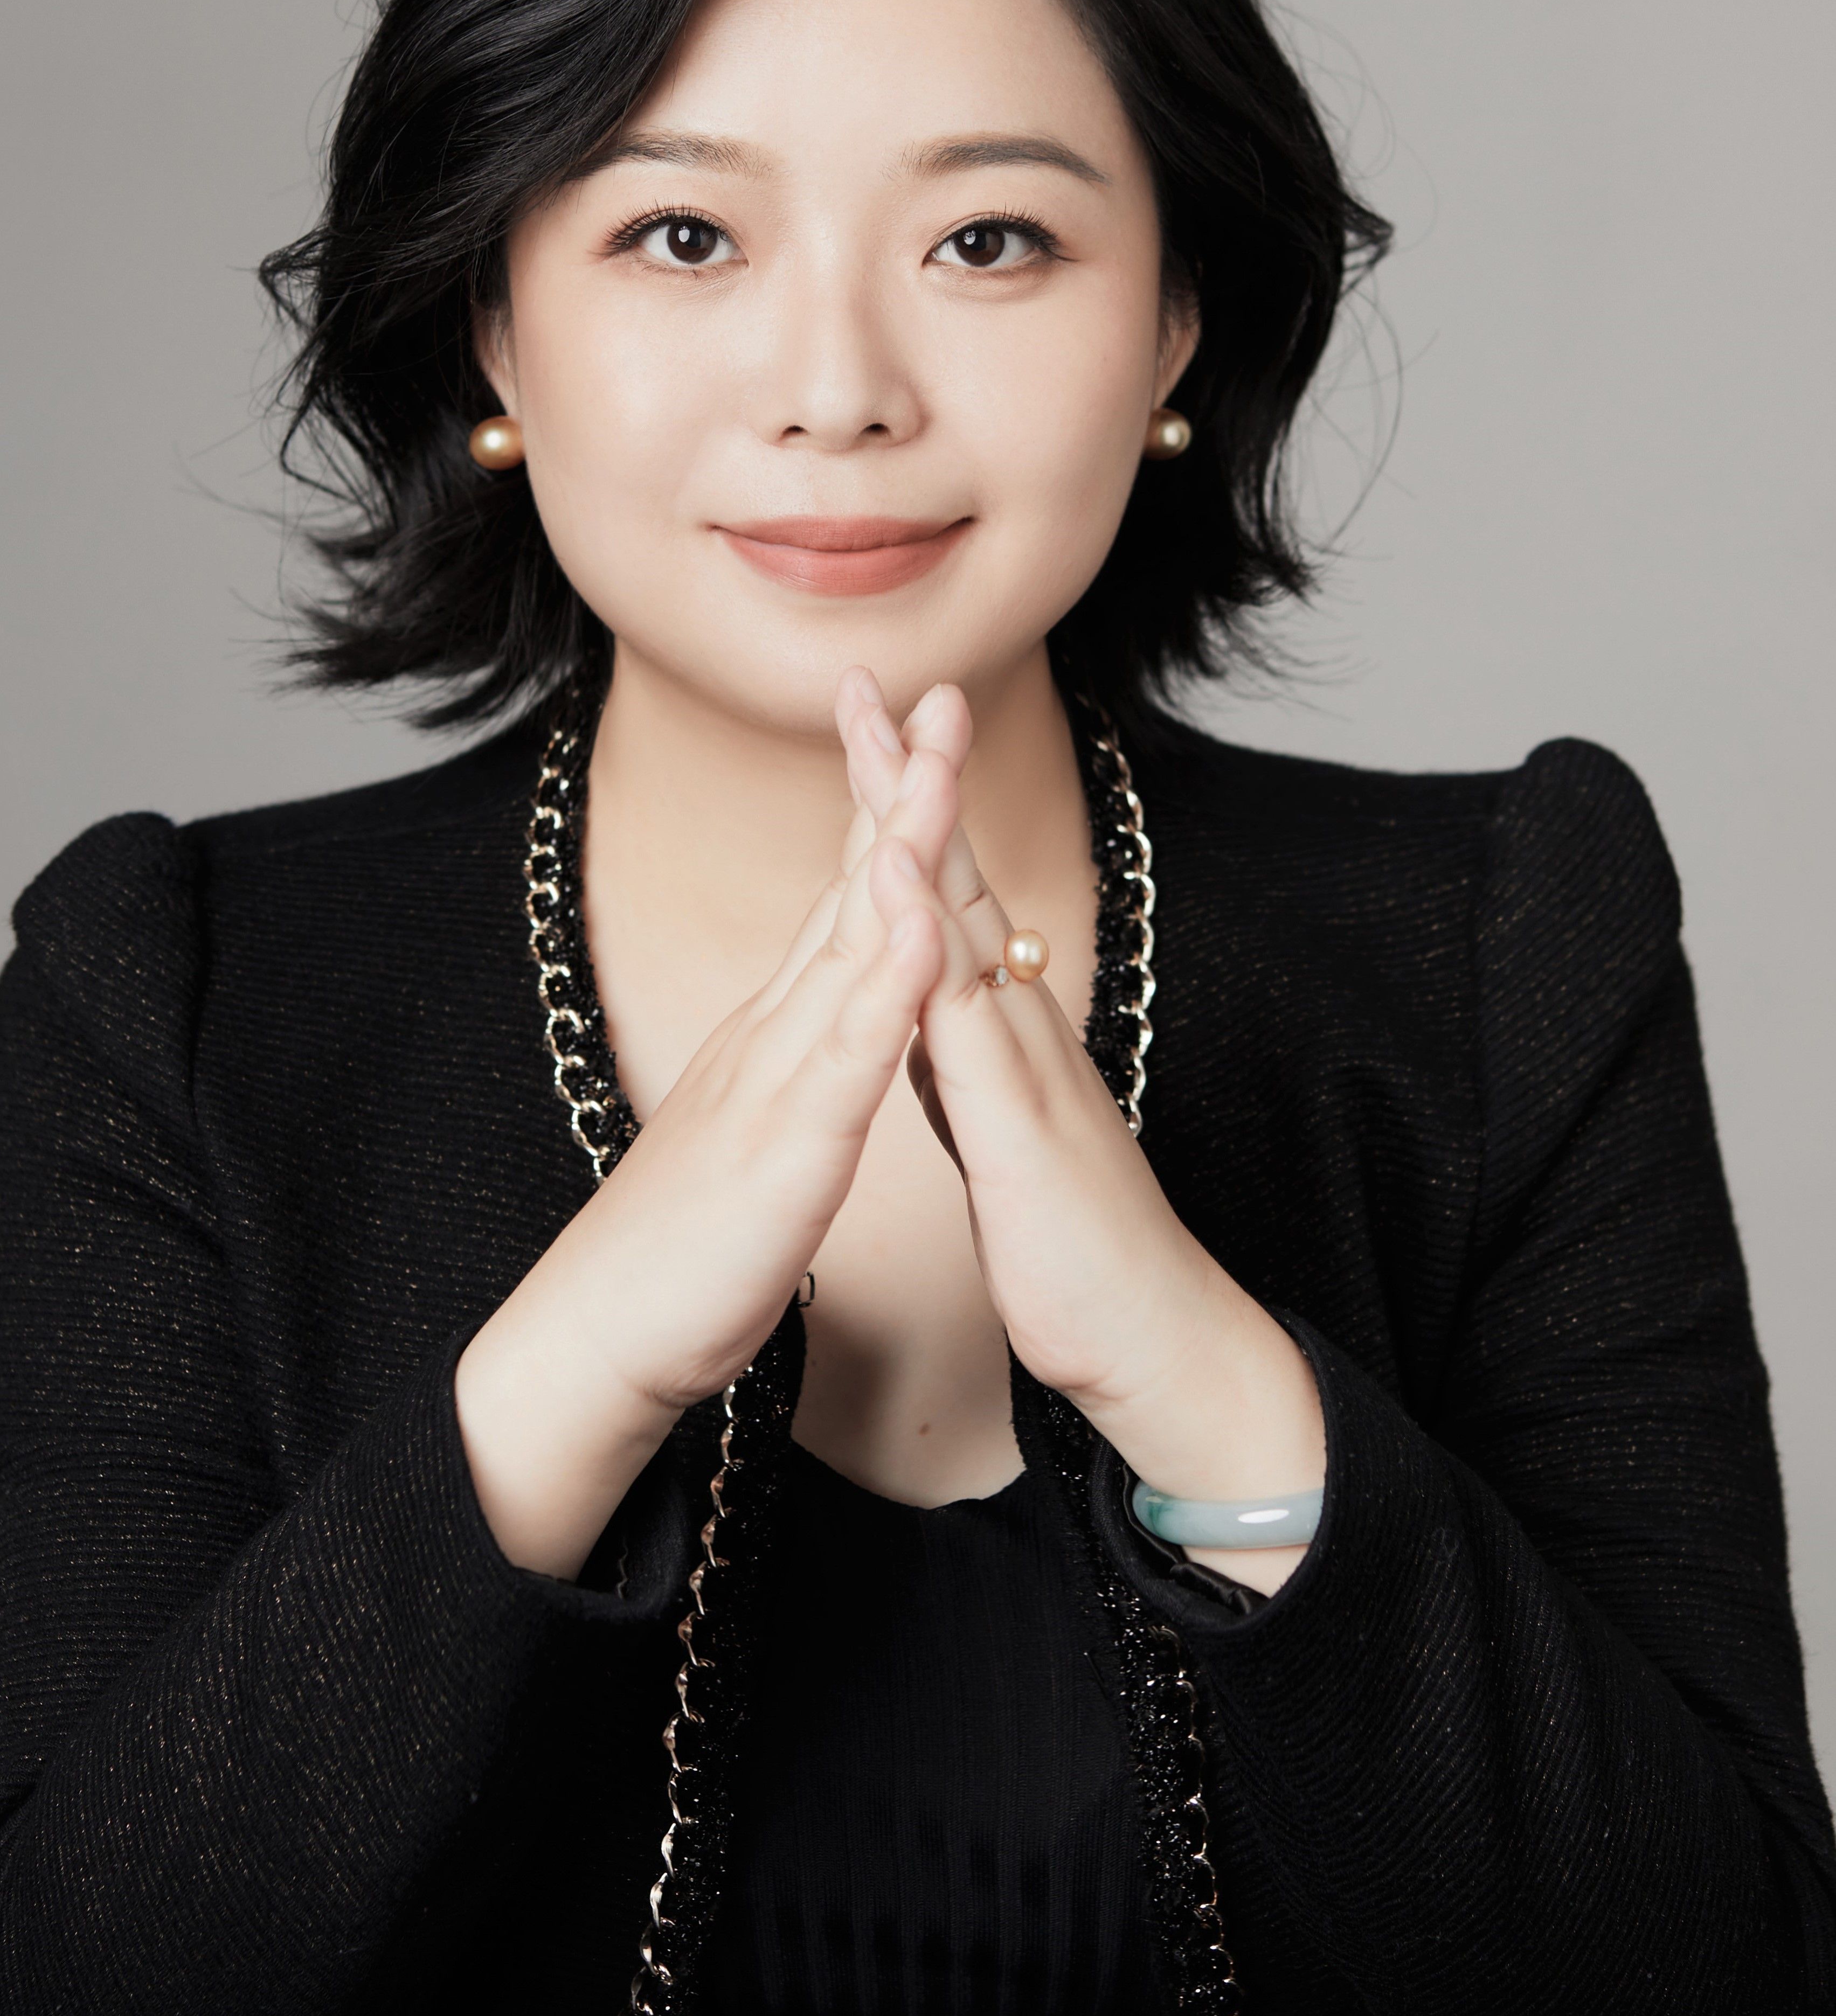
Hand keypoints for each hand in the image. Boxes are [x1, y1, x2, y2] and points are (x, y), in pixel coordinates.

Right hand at [454, 714, 964, 1576]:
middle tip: (941, 688)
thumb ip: (797, 1069)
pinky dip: (885, 982)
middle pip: (851, 890)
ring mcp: (774, 1082)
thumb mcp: (760, 1132)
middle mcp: (774, 1034)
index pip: (847, 900)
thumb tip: (830, 1023)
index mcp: (779, 1035)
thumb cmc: (686, 1247)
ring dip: (899, 849)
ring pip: (850, 946)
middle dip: (900, 785)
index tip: (923, 730)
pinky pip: (845, 1054)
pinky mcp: (782, 1149)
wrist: (598, 1337)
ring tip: (940, 763)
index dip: (889, 812)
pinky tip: (921, 924)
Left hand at [836, 669, 1325, 1590]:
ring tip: (893, 734)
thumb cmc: (1075, 1245)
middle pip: (957, 875)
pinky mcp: (1023, 1122)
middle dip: (915, 774)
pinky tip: (904, 889)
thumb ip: (969, 1065)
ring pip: (967, 920)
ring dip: (928, 824)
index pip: (943, 896)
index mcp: (999, 1029)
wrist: (1151, 1337)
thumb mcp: (1001, 1131)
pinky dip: (932, 946)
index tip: (865, 731)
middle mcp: (1019, 1023)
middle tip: (878, 678)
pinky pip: (967, 1019)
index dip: (903, 812)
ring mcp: (1026, 1063)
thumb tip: (937, 1018)